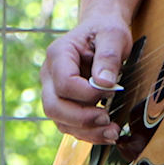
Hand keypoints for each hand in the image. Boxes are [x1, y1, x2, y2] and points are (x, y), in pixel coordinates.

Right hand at [39, 13, 131, 144]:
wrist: (100, 30)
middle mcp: (50, 75)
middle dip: (82, 119)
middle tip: (108, 119)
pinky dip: (88, 134)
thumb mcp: (113, 35)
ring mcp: (53, 90)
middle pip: (54, 106)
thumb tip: (104, 84)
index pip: (64, 83)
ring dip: (86, 131)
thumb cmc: (105, 31)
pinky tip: (107, 133)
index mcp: (58, 54)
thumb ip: (108, 57)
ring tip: (113, 132)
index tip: (110, 91)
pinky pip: (70, 125)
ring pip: (60, 120)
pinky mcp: (64, 103)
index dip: (87, 94)